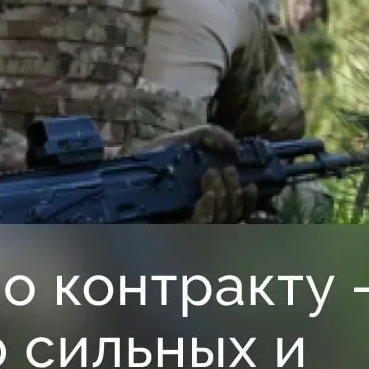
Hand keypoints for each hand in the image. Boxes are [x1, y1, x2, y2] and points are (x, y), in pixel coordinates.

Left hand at [122, 125, 258, 223]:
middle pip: (233, 217)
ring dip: (223, 197)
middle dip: (233, 192)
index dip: (249, 202)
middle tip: (222, 170)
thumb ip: (206, 136)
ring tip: (211, 175)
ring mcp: (186, 227)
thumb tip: (234, 144)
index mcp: (205, 201)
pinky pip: (201, 228)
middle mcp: (198, 218)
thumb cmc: (148, 160)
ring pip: (221, 222)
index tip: (251, 185)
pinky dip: (209, 211)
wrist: (117, 172)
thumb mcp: (178, 142)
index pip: (237, 212)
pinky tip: (206, 195)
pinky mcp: (173, 232)